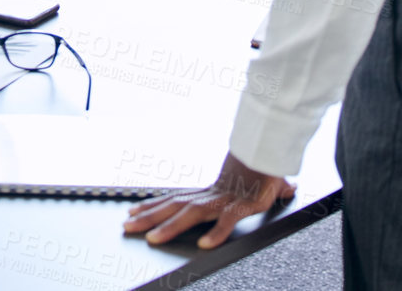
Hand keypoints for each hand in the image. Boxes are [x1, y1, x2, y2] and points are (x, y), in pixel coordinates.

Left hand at [122, 151, 295, 248]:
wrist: (274, 157)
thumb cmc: (257, 172)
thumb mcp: (240, 187)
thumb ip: (235, 195)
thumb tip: (252, 194)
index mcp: (206, 193)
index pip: (173, 198)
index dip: (152, 205)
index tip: (132, 210)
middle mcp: (210, 196)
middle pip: (173, 207)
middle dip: (148, 217)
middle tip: (127, 226)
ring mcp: (224, 201)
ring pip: (191, 215)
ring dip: (170, 227)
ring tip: (153, 239)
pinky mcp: (243, 206)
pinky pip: (227, 221)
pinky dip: (216, 232)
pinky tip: (204, 244)